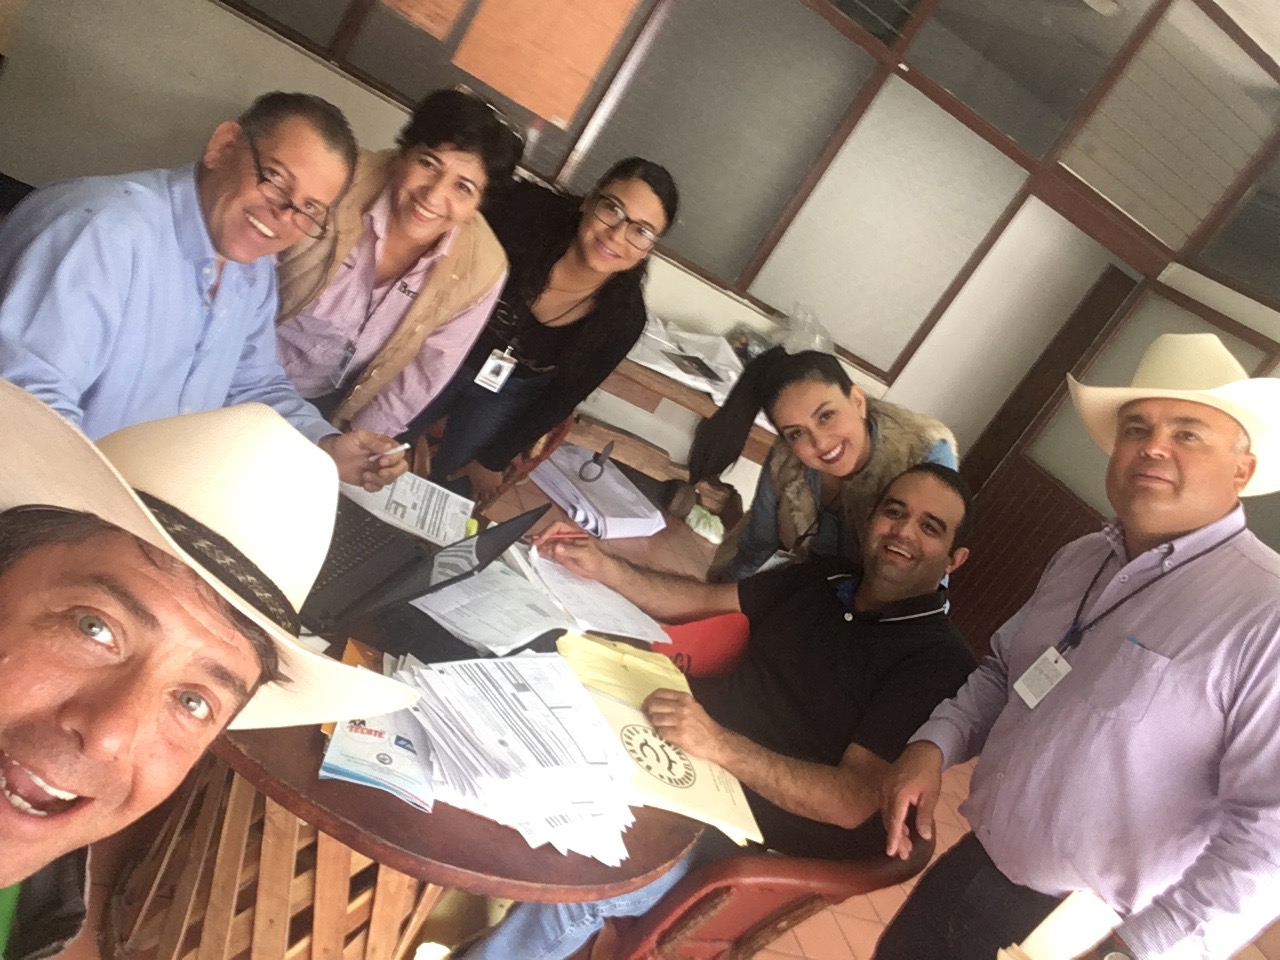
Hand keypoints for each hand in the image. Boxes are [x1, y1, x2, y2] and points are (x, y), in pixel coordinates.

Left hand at [320, 431, 408, 490]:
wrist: (330, 456)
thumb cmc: (344, 443)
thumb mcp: (358, 436)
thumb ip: (374, 441)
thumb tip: (389, 447)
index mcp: (384, 446)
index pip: (399, 452)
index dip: (394, 458)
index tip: (382, 461)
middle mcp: (385, 458)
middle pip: (401, 467)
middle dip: (392, 472)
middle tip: (379, 472)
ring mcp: (379, 470)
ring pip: (391, 479)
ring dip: (379, 480)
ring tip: (365, 476)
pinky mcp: (371, 480)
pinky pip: (379, 487)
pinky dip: (373, 487)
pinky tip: (364, 483)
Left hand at [448, 460, 504, 503]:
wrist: (491, 462)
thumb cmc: (477, 467)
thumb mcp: (466, 469)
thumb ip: (457, 474)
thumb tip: (447, 478)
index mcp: (476, 487)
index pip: (473, 496)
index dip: (472, 501)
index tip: (472, 507)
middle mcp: (484, 489)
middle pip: (484, 498)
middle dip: (482, 502)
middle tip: (481, 507)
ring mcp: (492, 487)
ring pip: (491, 495)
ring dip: (490, 497)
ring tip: (490, 500)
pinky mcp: (498, 482)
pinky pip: (498, 488)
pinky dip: (497, 489)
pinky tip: (497, 489)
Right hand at [533, 522, 612, 581]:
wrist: (598, 570)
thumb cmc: (594, 558)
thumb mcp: (584, 553)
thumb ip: (570, 550)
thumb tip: (556, 547)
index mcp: (572, 533)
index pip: (557, 527)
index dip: (549, 531)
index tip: (543, 539)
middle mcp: (565, 538)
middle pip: (550, 534)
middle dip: (541, 538)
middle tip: (533, 545)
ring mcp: (562, 547)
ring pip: (548, 543)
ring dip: (540, 546)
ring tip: (533, 550)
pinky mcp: (560, 556)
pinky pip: (549, 552)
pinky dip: (542, 552)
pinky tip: (538, 554)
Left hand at [642, 689, 729, 764]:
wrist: (717, 741)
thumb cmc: (703, 725)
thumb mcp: (693, 706)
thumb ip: (677, 702)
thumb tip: (655, 703)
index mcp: (684, 698)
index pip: (659, 693)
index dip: (649, 699)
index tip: (646, 705)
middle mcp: (681, 707)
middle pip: (653, 705)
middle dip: (648, 712)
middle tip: (649, 718)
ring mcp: (680, 721)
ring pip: (655, 719)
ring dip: (655, 725)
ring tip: (660, 728)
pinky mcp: (679, 735)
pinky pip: (661, 732)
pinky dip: (660, 734)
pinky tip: (666, 736)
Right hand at [881, 740, 943, 858]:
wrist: (922, 749)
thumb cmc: (928, 772)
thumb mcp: (931, 794)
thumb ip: (925, 816)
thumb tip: (923, 836)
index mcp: (899, 795)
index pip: (894, 821)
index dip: (893, 838)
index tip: (891, 853)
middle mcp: (887, 792)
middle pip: (888, 820)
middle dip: (896, 838)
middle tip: (904, 855)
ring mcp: (884, 788)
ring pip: (887, 815)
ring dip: (895, 830)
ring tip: (905, 845)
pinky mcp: (886, 786)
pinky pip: (887, 807)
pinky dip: (893, 819)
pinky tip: (902, 827)